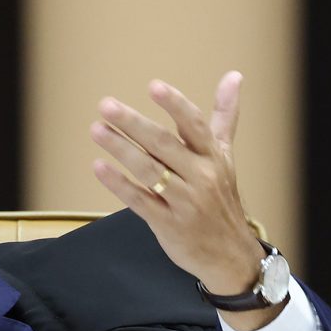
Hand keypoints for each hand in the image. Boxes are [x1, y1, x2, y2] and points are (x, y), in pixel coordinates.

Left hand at [89, 72, 278, 330]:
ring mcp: (184, 201)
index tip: (154, 86)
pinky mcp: (167, 224)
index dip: (175, 105)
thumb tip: (234, 75)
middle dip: (133, 124)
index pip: (194, 125)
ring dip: (121, 149)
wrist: (231, 255)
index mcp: (213, 156)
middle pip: (164, 145)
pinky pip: (140, 201)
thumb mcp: (225, 155)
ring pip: (149, 171)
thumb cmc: (221, 198)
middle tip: (106, 105)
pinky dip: (119, 184)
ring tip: (96, 130)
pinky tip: (99, 167)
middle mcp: (201, 176)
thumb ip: (224, 115)